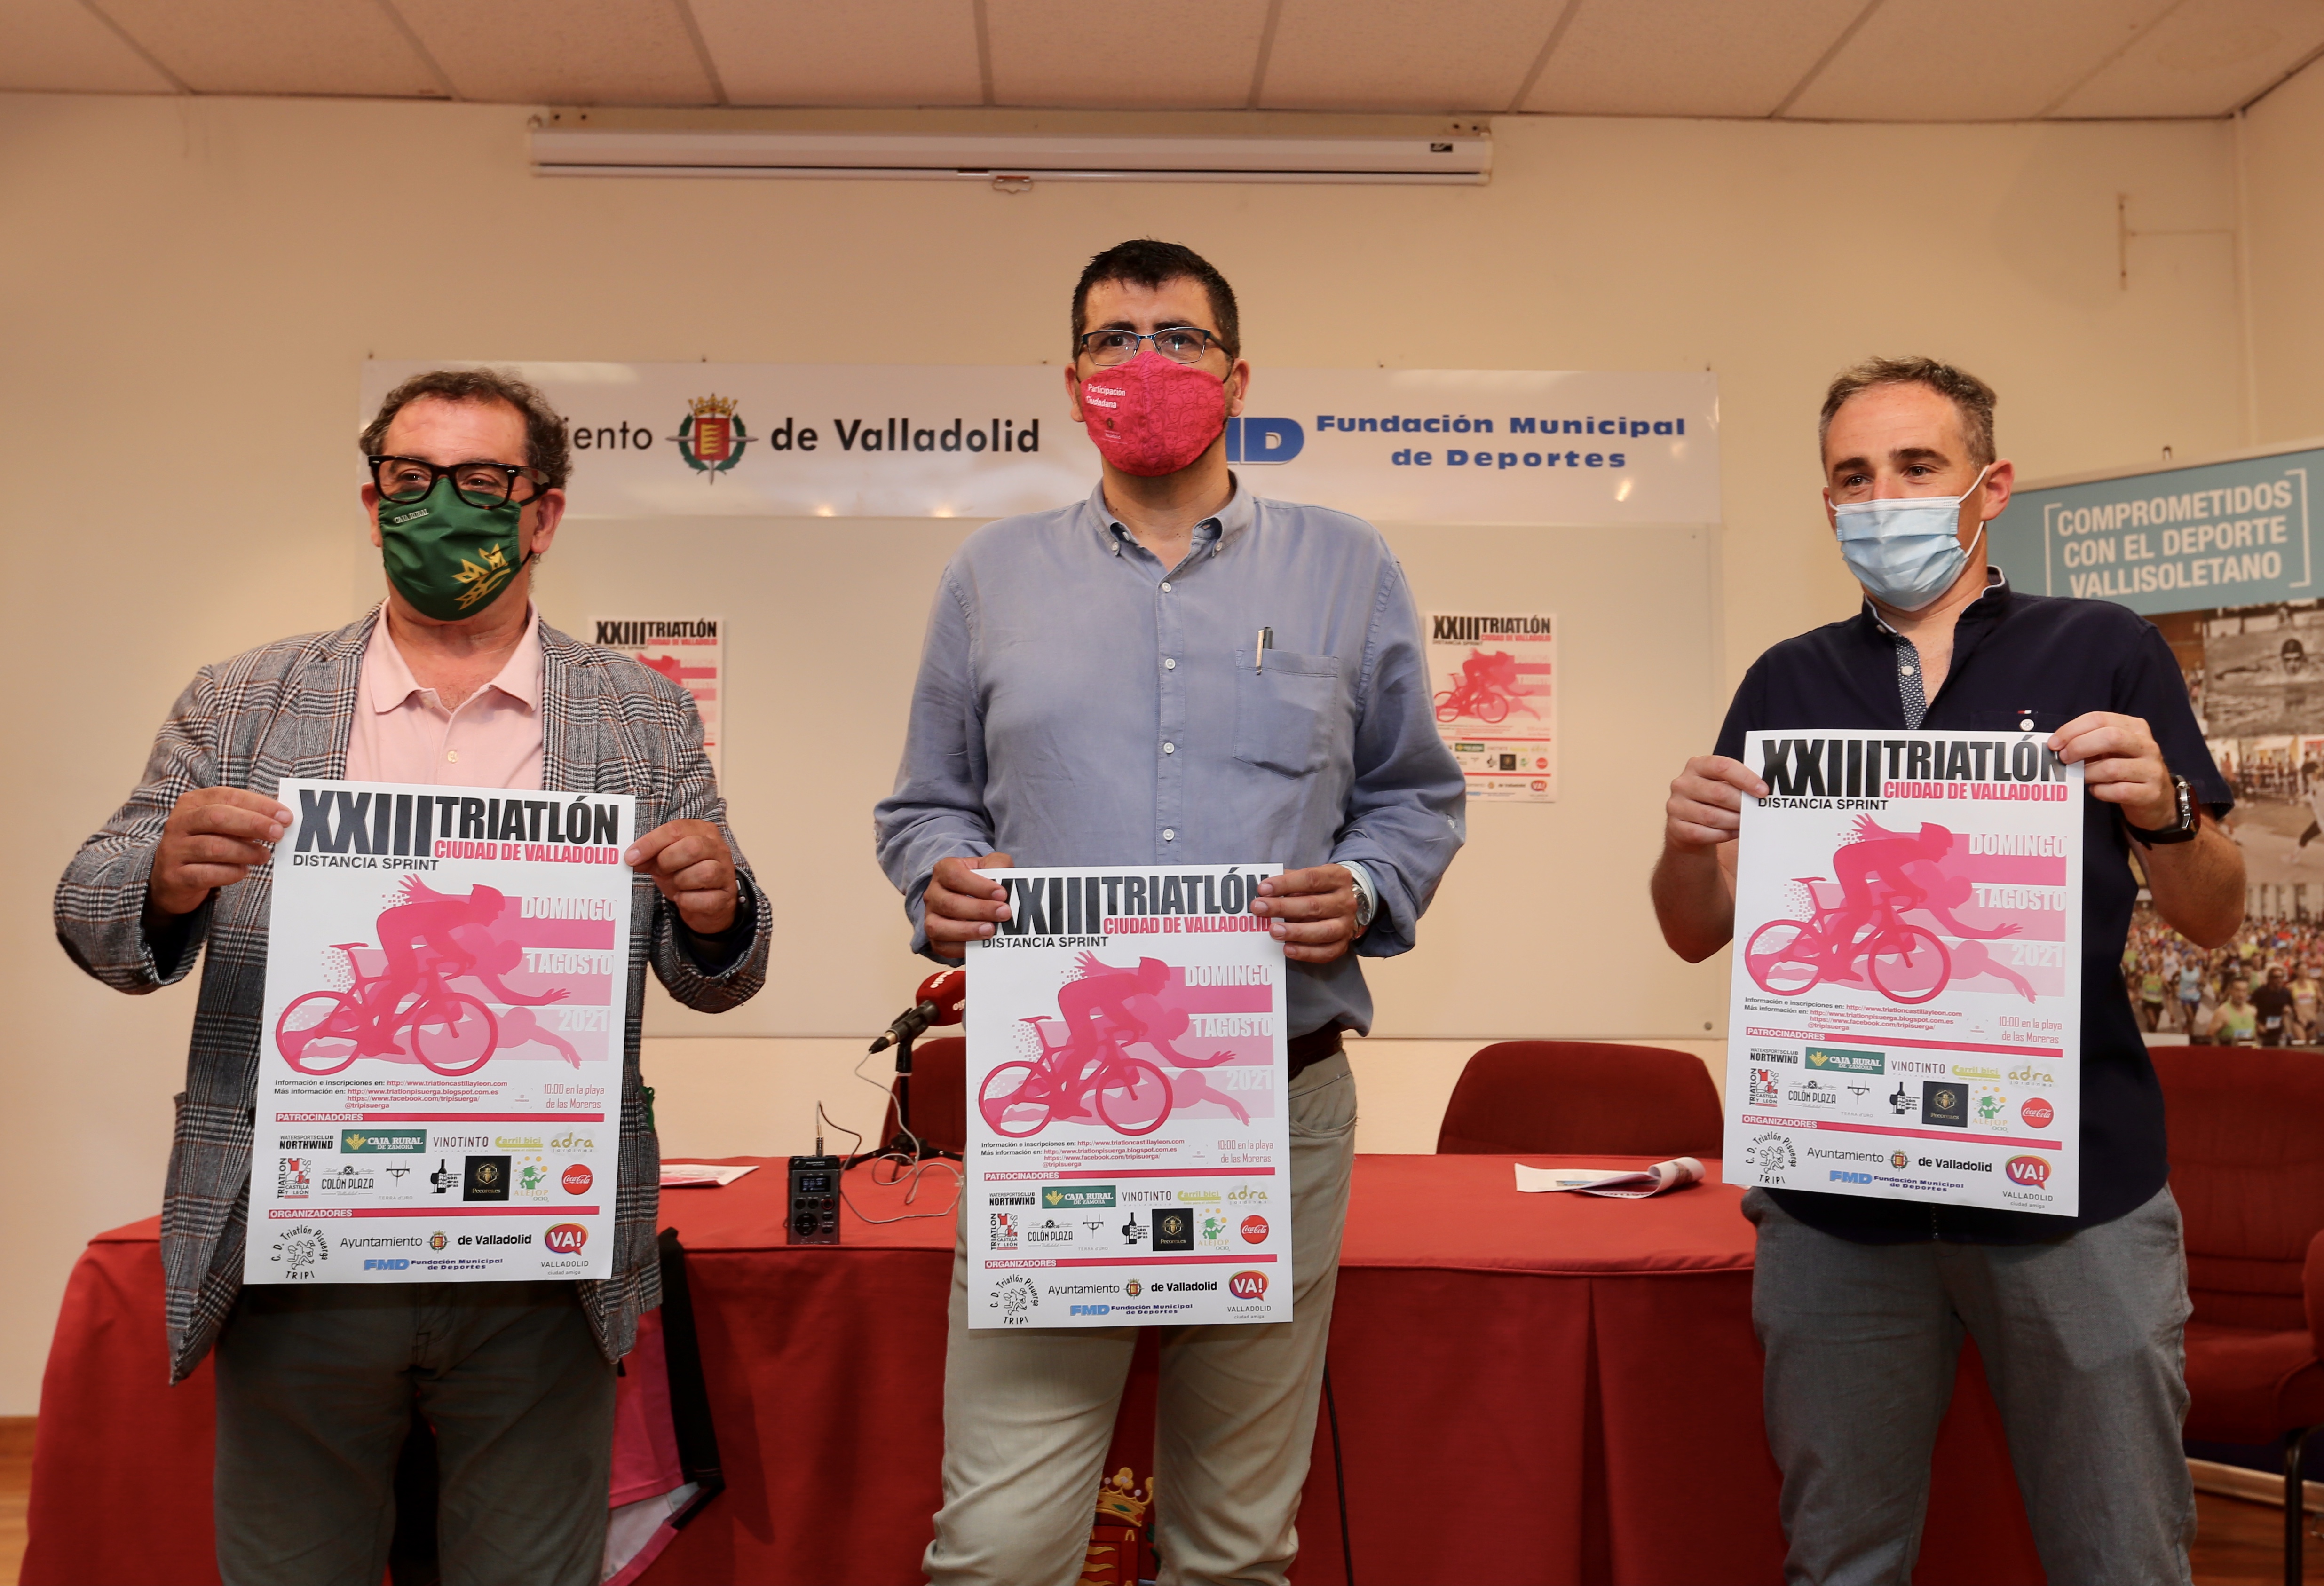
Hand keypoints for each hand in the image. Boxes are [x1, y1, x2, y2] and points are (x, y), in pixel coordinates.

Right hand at [149, 787, 290, 916]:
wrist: (171, 880)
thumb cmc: (205, 846)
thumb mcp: (221, 827)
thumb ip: (245, 819)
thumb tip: (281, 819)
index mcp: (192, 803)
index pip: (228, 796)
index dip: (259, 804)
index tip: (285, 816)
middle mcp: (179, 823)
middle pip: (218, 817)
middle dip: (253, 824)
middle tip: (278, 833)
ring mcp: (173, 850)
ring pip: (214, 847)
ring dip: (246, 851)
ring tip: (264, 856)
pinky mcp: (175, 876)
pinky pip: (207, 874)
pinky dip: (231, 872)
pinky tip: (243, 871)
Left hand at [626, 820, 739, 934]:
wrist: (708, 903)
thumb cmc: (687, 875)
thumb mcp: (667, 861)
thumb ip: (651, 856)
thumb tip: (632, 858)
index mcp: (702, 831)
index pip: (675, 829)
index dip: (650, 843)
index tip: (631, 856)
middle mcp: (718, 848)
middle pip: (692, 847)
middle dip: (667, 861)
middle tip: (659, 871)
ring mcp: (725, 872)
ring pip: (703, 873)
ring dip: (680, 882)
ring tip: (677, 885)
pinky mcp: (725, 896)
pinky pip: (705, 899)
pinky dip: (688, 901)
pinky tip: (685, 898)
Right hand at [924, 852, 1014, 958]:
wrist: (974, 897)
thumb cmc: (983, 880)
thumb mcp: (992, 864)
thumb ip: (999, 866)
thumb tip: (1004, 879)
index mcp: (944, 870)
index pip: (954, 876)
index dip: (978, 886)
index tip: (1001, 894)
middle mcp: (933, 893)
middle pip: (949, 903)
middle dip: (979, 910)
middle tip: (1004, 913)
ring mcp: (931, 916)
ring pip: (939, 927)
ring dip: (967, 931)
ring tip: (991, 930)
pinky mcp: (935, 937)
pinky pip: (942, 947)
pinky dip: (961, 948)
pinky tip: (981, 944)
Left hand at [1253, 865, 1359, 964]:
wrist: (1349, 903)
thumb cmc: (1322, 889)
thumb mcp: (1311, 876)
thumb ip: (1290, 880)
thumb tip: (1264, 889)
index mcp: (1338, 878)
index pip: (1311, 879)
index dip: (1285, 883)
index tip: (1263, 889)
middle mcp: (1345, 902)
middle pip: (1313, 905)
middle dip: (1283, 907)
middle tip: (1259, 908)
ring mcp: (1346, 924)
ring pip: (1323, 931)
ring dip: (1295, 932)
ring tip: (1273, 931)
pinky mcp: (1343, 944)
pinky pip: (1326, 952)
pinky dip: (1306, 952)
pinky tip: (1287, 949)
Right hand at [1665, 755, 1764, 853]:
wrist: (1687, 825)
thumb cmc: (1710, 801)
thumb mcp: (1720, 784)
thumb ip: (1736, 783)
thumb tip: (1762, 790)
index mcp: (1696, 766)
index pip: (1722, 767)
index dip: (1745, 778)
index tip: (1763, 791)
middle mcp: (1682, 784)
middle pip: (1719, 793)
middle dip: (1742, 804)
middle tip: (1757, 810)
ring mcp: (1676, 806)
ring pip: (1712, 816)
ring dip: (1734, 821)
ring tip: (1747, 822)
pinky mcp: (1675, 827)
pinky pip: (1704, 833)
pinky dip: (1723, 834)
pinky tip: (1733, 832)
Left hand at [2049, 712, 2174, 828]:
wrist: (2156, 799)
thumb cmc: (2125, 769)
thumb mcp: (2111, 750)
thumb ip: (2089, 742)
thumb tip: (2057, 744)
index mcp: (2135, 728)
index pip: (2099, 718)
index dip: (2072, 729)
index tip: (2054, 743)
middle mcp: (2147, 745)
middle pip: (2110, 737)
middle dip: (2079, 747)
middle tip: (2063, 758)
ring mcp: (2152, 769)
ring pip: (2111, 767)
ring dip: (2087, 773)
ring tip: (2080, 777)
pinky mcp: (2150, 793)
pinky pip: (2118, 791)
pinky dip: (2100, 791)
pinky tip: (2096, 789)